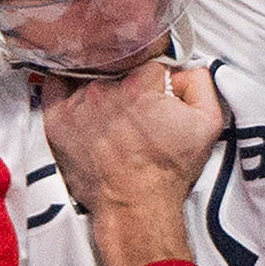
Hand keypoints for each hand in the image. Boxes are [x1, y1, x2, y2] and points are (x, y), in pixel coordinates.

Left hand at [42, 63, 223, 265]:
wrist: (135, 205)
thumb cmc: (169, 170)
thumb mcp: (208, 124)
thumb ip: (201, 83)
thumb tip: (184, 67)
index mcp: (142, 83)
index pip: (149, 59)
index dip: (157, 75)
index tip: (159, 92)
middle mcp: (106, 88)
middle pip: (118, 65)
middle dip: (128, 78)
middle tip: (136, 103)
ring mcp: (78, 102)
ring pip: (89, 73)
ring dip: (100, 81)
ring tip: (111, 103)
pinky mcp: (57, 119)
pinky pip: (56, 84)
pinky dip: (66, 83)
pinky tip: (79, 93)